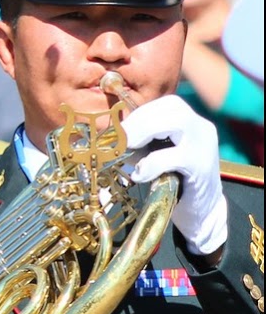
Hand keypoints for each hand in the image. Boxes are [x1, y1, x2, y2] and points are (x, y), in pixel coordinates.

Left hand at [122, 95, 226, 254]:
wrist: (202, 210)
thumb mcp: (156, 155)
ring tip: (128, 148)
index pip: (167, 103)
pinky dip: (152, 164)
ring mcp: (204, 146)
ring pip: (178, 122)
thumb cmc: (175, 179)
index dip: (140, 113)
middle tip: (121, 139)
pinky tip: (140, 175)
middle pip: (173, 107)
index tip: (120, 129)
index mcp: (191, 122)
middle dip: (140, 120)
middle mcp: (201, 128)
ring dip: (145, 132)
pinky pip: (175, 157)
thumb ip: (140, 144)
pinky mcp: (202, 167)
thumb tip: (109, 141)